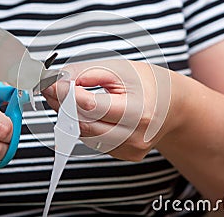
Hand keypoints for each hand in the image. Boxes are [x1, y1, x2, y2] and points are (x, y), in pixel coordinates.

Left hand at [42, 60, 172, 160]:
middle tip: (52, 88)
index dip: (66, 94)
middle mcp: (135, 135)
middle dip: (63, 105)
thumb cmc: (147, 83)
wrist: (171, 105)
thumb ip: (87, 73)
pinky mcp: (125, 154)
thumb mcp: (119, 68)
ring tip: (65, 97)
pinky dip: (82, 126)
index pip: (90, 106)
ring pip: (85, 135)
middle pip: (84, 124)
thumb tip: (59, 81)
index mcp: (139, 111)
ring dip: (69, 117)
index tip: (52, 82)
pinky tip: (81, 112)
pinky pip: (94, 142)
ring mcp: (131, 149)